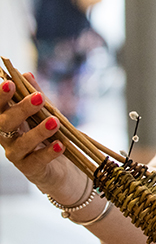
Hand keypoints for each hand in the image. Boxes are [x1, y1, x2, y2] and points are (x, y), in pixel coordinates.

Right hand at [0, 75, 82, 198]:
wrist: (61, 167)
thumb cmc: (48, 135)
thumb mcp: (44, 113)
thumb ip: (35, 95)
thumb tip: (26, 74)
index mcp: (7, 120)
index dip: (1, 96)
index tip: (10, 83)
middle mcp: (6, 137)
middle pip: (5, 123)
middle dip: (21, 109)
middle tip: (39, 98)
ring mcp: (17, 154)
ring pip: (21, 143)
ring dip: (38, 131)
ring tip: (54, 122)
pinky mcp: (30, 169)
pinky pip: (36, 161)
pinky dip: (48, 152)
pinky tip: (60, 145)